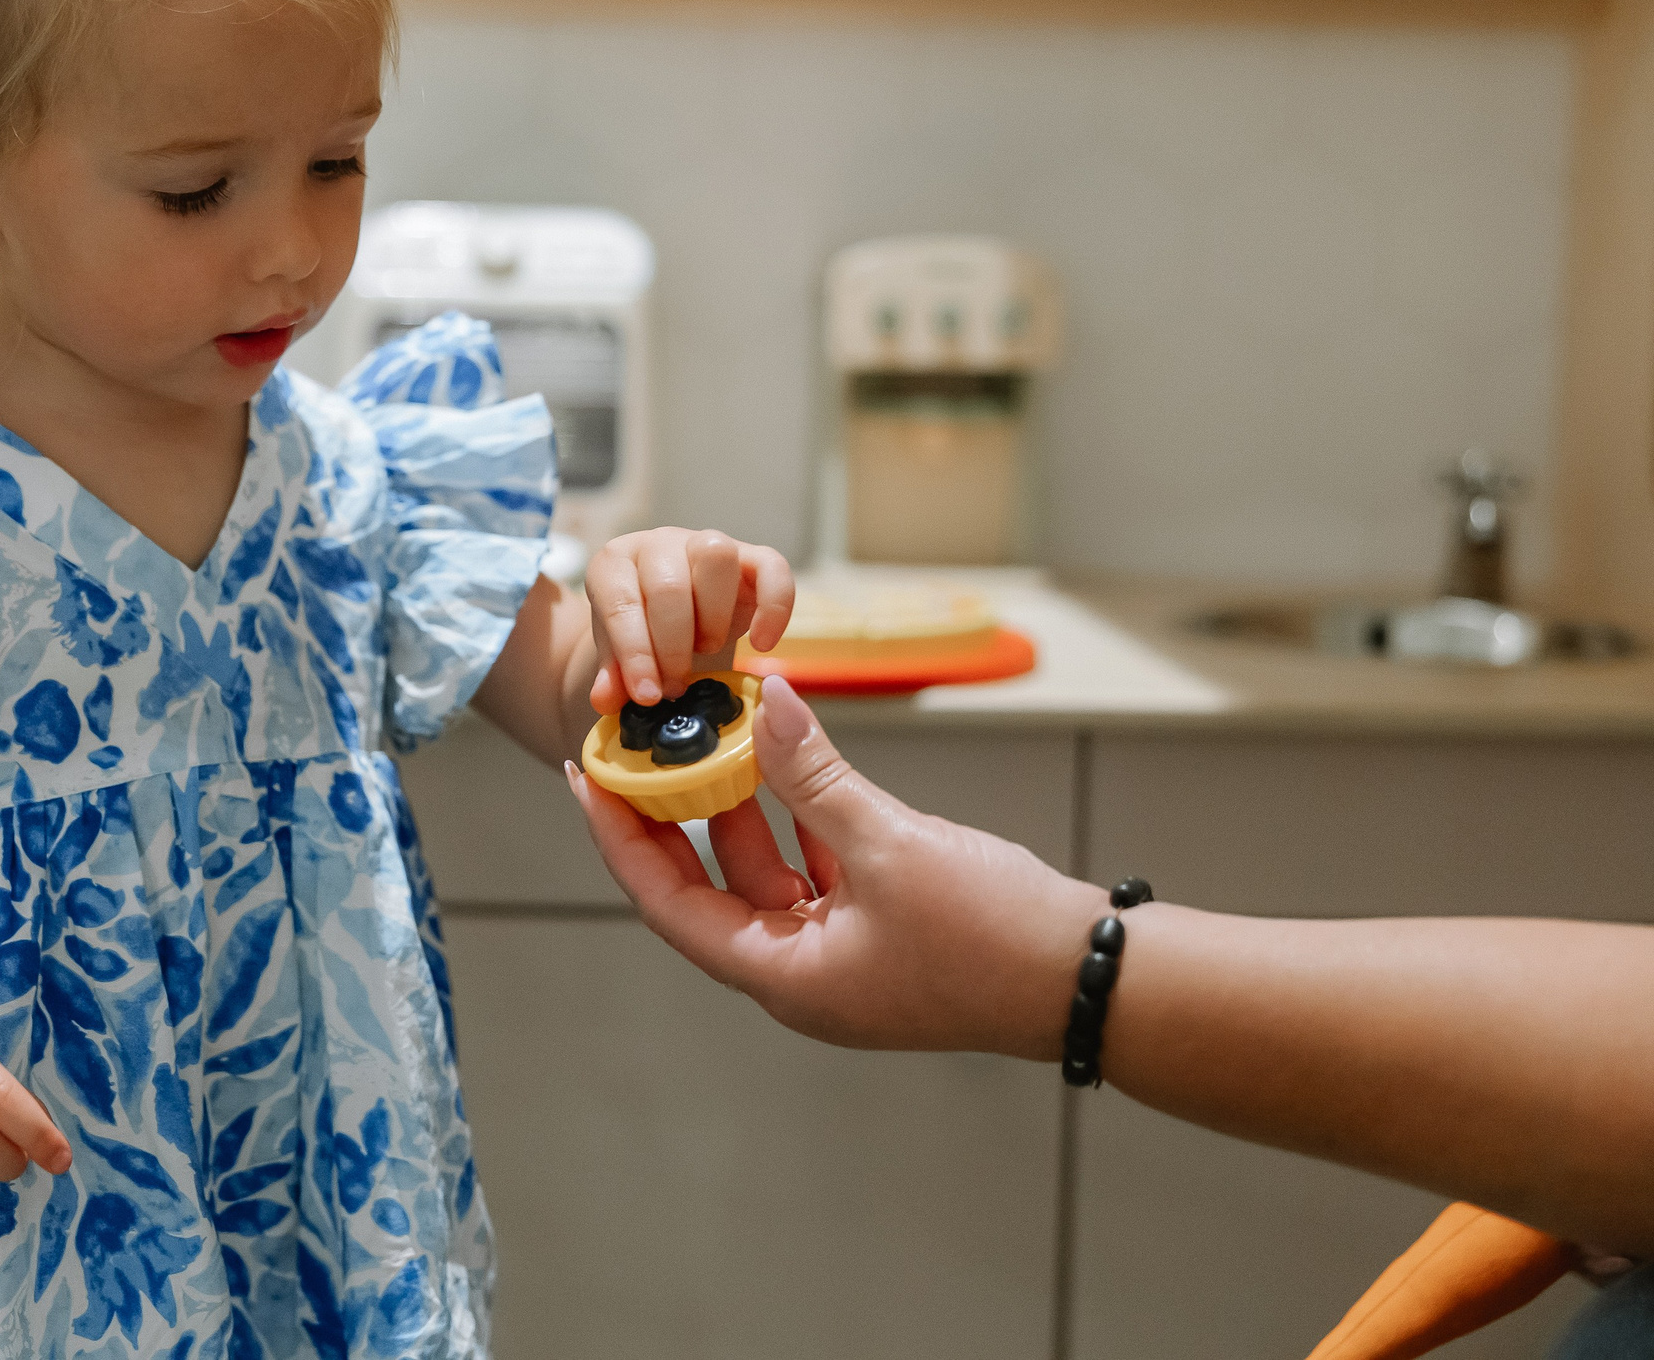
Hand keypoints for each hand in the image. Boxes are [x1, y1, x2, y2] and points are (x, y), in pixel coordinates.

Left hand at [567, 676, 1106, 1058]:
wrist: (1096, 979)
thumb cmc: (996, 935)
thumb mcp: (891, 843)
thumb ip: (818, 776)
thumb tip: (765, 704)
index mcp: (784, 977)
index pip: (668, 903)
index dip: (621, 838)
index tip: (587, 776)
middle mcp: (800, 975)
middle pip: (706, 889)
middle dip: (673, 816)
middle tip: (639, 749)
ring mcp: (841, 958)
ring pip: (762, 874)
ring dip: (739, 808)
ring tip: (710, 738)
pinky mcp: (881, 933)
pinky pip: (815, 871)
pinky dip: (798, 819)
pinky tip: (788, 762)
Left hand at [584, 528, 795, 710]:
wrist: (671, 618)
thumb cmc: (640, 633)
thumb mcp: (619, 657)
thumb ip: (613, 677)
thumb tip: (605, 700)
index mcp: (614, 564)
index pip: (620, 602)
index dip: (635, 654)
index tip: (648, 697)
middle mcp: (658, 544)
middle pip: (668, 586)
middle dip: (673, 647)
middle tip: (676, 684)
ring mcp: (704, 543)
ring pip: (716, 557)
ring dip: (713, 618)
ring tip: (706, 651)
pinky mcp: (752, 556)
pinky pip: (772, 567)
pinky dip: (773, 608)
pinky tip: (761, 644)